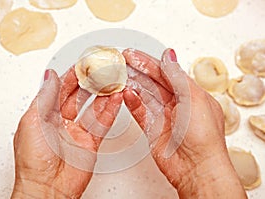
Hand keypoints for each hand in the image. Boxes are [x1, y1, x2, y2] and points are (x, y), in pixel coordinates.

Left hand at [12, 68, 121, 198]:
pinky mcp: (91, 142)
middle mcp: (61, 121)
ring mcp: (77, 131)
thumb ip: (44, 97)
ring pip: (93, 107)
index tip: (83, 65)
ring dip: (103, 93)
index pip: (60, 89)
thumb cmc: (33, 161)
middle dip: (90, 82)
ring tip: (113, 80)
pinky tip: (117, 98)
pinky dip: (111, 109)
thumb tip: (50, 76)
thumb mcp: (33, 121)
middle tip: (101, 70)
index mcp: (44, 115)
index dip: (72, 76)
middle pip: (78, 96)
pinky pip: (103, 122)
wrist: (47, 189)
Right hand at [123, 48, 246, 198]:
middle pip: (153, 82)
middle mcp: (176, 104)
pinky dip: (132, 102)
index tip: (133, 55)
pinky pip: (139, 112)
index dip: (148, 62)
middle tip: (121, 62)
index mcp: (190, 94)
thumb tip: (169, 55)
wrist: (197, 168)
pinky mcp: (152, 129)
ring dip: (132, 84)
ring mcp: (163, 116)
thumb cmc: (204, 137)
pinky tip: (125, 94)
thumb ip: (177, 77)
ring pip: (144, 95)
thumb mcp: (193, 99)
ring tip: (119, 75)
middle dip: (137, 70)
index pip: (166, 72)